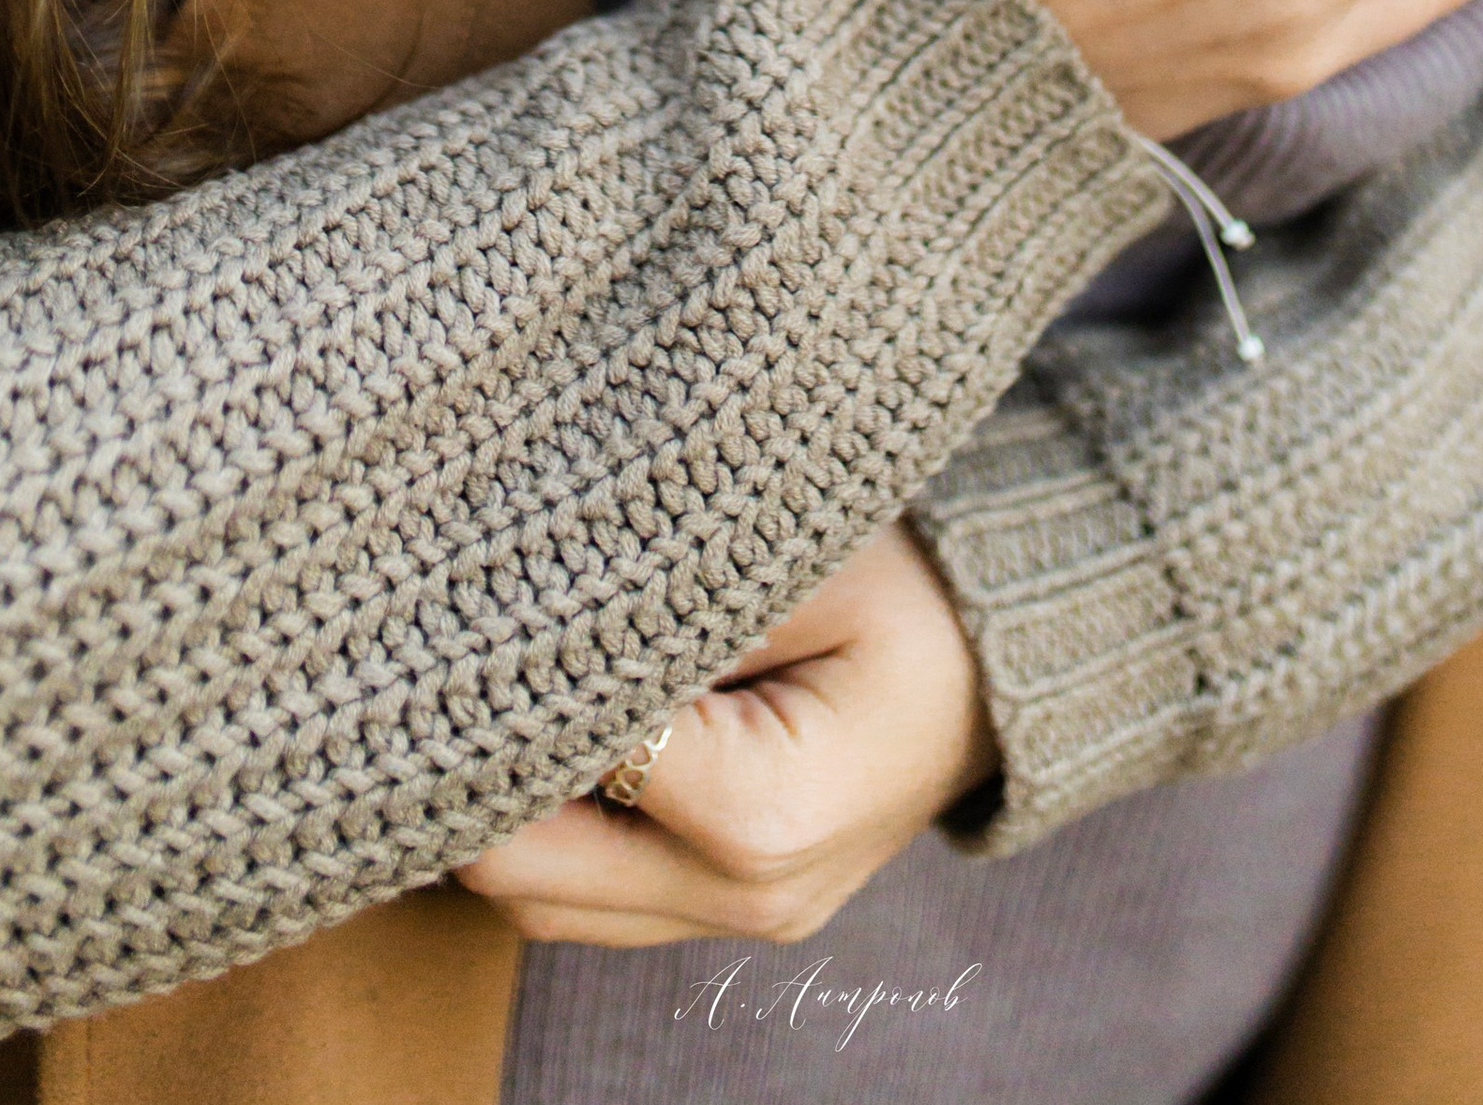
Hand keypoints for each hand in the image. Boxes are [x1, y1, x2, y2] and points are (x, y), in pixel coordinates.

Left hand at [456, 526, 991, 948]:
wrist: (1008, 663)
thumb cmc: (912, 589)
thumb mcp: (801, 557)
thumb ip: (669, 595)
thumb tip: (535, 606)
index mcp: (760, 817)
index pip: (560, 764)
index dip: (516, 679)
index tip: (496, 595)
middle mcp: (743, 901)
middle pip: (519, 871)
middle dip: (482, 759)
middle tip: (474, 642)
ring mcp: (737, 924)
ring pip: (538, 901)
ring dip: (509, 804)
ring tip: (514, 684)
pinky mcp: (726, 915)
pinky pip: (588, 901)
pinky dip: (555, 828)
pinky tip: (565, 731)